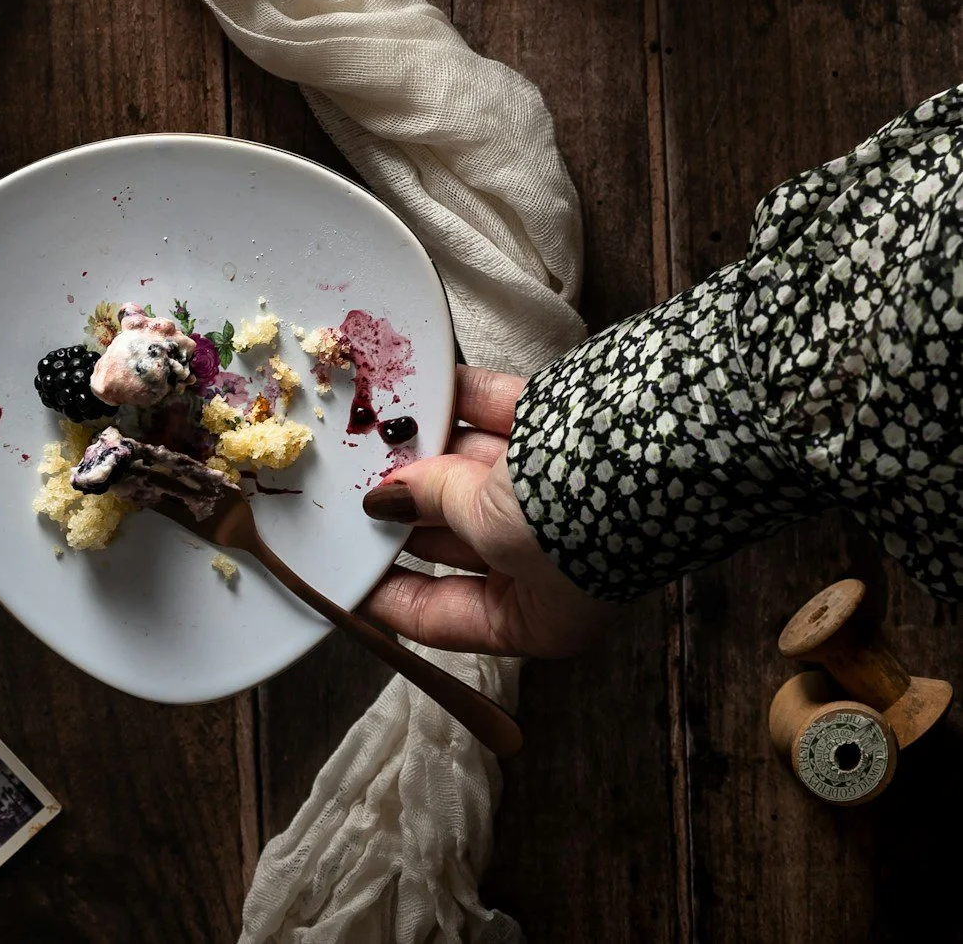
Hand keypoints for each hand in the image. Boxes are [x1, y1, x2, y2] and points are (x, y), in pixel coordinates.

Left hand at [361, 363, 612, 658]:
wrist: (663, 441)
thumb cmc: (579, 516)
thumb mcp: (492, 530)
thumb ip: (433, 506)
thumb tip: (384, 498)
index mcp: (540, 616)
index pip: (444, 615)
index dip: (386, 593)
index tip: (336, 569)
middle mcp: (547, 556)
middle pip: (453, 535)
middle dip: (401, 506)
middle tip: (341, 481)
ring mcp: (556, 490)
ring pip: (471, 470)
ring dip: (424, 447)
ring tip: (365, 426)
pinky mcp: (563, 428)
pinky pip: (495, 413)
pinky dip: (459, 398)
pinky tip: (417, 382)